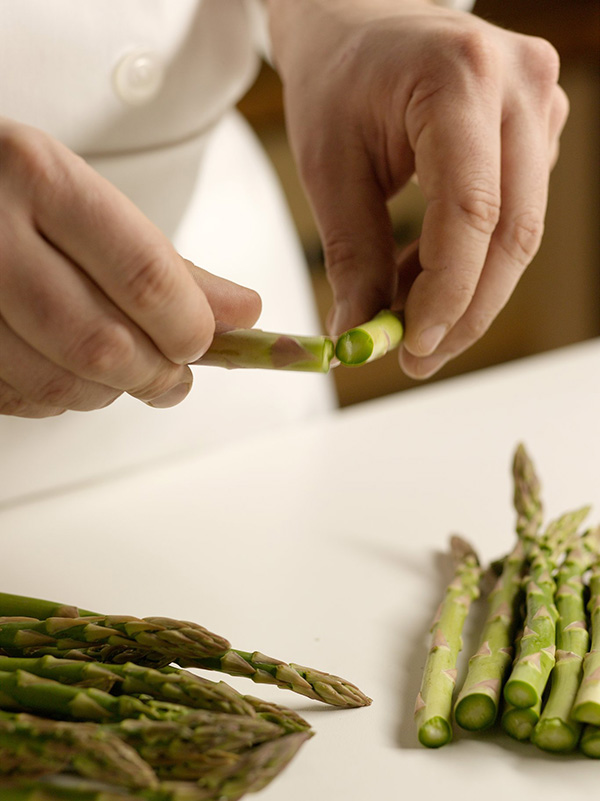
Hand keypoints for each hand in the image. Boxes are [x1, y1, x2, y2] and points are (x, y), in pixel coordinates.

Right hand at [0, 120, 260, 416]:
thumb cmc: (17, 196)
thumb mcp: (89, 202)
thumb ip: (168, 264)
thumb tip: (243, 313)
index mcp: (42, 178)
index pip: (144, 276)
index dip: (188, 327)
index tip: (203, 342)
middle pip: (102, 344)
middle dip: (156, 375)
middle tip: (173, 376)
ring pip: (58, 385)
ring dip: (108, 392)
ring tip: (122, 370)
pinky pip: (19, 398)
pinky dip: (59, 399)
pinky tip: (69, 370)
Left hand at [267, 0, 568, 376]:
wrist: (356, 19)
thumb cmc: (336, 80)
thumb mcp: (329, 168)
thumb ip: (352, 256)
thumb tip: (358, 338)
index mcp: (458, 79)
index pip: (471, 213)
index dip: (448, 295)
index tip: (414, 349)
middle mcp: (519, 86)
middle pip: (512, 232)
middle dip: (465, 310)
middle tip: (418, 358)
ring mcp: (539, 104)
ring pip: (518, 232)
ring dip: (464, 288)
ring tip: (403, 310)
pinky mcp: (538, 128)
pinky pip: (514, 215)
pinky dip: (470, 259)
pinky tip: (423, 271)